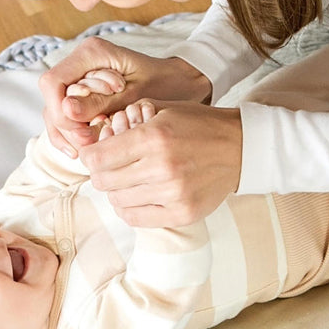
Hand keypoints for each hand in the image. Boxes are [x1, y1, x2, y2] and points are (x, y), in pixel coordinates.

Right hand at [39, 36, 211, 156]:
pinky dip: (72, 132)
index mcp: (91, 53)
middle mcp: (80, 62)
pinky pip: (66, 115)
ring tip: (91, 144)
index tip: (83, 131)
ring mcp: (80, 76)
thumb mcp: (135, 95)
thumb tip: (66, 110)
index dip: (60, 111)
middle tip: (91, 141)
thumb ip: (100, 102)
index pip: (53, 83)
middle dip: (67, 125)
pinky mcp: (83, 92)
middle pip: (52, 99)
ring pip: (55, 109)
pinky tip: (83, 147)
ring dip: (69, 131)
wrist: (181, 82)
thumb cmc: (164, 83)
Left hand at [80, 101, 242, 226]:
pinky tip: (136, 195)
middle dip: (101, 172)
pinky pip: (136, 218)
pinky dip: (129, 207)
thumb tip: (94, 139)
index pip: (97, 158)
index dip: (89, 155)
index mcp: (154, 137)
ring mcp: (174, 194)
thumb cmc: (198, 125)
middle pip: (104, 181)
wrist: (239, 147)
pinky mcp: (182, 213)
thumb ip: (126, 121)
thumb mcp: (162, 110)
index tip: (94, 153)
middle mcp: (162, 167)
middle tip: (110, 166)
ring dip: (116, 190)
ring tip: (127, 179)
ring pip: (117, 200)